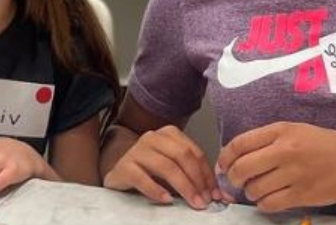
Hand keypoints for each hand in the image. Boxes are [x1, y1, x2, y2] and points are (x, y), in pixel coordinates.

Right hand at [102, 125, 218, 209]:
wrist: (120, 173)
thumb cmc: (150, 171)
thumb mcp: (174, 167)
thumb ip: (192, 174)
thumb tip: (215, 192)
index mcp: (169, 134)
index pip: (194, 152)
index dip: (207, 173)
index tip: (215, 192)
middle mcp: (153, 137)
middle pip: (182, 156)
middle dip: (197, 180)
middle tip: (205, 199)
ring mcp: (137, 150)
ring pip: (166, 166)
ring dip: (184, 186)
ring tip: (193, 202)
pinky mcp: (124, 167)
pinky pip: (143, 178)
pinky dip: (157, 190)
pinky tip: (167, 200)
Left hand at [216, 122, 335, 212]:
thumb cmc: (324, 143)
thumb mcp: (294, 130)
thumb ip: (267, 140)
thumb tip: (238, 155)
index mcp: (280, 131)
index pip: (240, 143)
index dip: (225, 157)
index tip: (223, 164)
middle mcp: (285, 151)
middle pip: (242, 168)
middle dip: (233, 177)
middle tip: (237, 180)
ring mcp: (294, 174)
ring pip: (254, 189)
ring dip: (250, 192)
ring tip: (256, 190)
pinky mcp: (302, 194)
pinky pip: (270, 204)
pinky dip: (264, 204)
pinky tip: (268, 200)